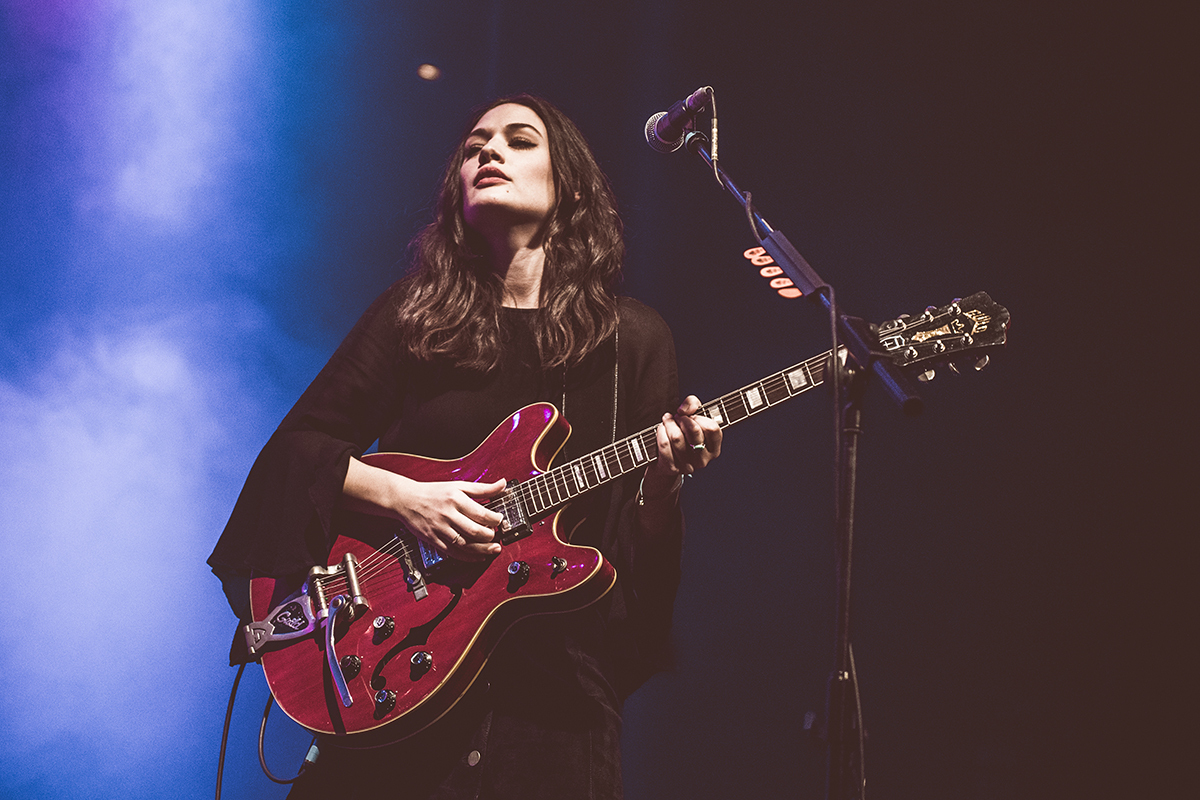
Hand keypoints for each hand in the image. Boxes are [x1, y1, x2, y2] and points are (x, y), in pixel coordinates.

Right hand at [392, 476, 506, 560]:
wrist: (406, 500)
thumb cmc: (433, 492)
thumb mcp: (458, 486)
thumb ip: (482, 488)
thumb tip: (503, 484)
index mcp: (456, 499)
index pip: (481, 513)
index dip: (495, 520)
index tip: (499, 521)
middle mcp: (448, 515)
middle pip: (474, 531)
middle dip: (490, 536)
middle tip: (497, 537)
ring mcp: (440, 529)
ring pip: (465, 544)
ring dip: (482, 550)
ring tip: (493, 550)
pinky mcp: (433, 539)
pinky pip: (452, 552)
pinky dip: (467, 557)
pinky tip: (478, 557)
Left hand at [642, 395, 721, 498]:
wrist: (666, 458)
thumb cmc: (683, 433)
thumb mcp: (693, 415)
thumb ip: (693, 404)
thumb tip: (684, 410)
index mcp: (714, 448)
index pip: (712, 428)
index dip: (699, 417)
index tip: (691, 416)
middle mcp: (703, 459)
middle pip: (694, 430)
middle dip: (682, 418)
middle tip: (677, 417)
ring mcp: (688, 466)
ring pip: (677, 437)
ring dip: (669, 424)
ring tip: (668, 421)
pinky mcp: (672, 468)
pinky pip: (664, 445)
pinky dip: (660, 432)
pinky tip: (661, 430)